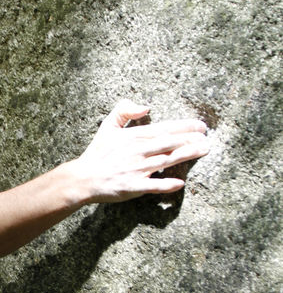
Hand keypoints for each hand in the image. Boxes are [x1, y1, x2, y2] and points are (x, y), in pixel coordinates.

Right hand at [72, 100, 208, 201]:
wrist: (83, 178)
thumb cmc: (98, 153)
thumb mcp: (107, 126)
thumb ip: (125, 110)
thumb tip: (146, 107)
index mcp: (134, 136)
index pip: (164, 128)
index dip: (184, 126)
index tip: (200, 126)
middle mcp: (137, 151)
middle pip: (169, 143)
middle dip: (191, 139)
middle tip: (208, 138)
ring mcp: (136, 169)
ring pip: (166, 160)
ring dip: (186, 155)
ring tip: (203, 151)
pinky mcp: (133, 186)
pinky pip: (152, 185)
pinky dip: (166, 185)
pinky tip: (180, 183)